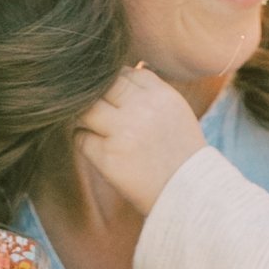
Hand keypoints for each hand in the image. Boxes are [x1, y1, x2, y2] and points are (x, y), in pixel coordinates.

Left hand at [76, 64, 207, 211]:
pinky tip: (100, 151)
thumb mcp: (176, 114)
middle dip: (99, 97)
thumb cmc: (181, 155)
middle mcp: (142, 109)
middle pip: (103, 86)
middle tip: (101, 114)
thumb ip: (151, 92)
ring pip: (85, 109)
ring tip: (96, 129)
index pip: (127, 73)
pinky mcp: (107, 156)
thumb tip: (122, 72)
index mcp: (161, 96)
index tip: (118, 101)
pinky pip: (81, 138)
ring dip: (85, 118)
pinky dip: (85, 141)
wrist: (188, 196)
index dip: (118, 85)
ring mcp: (123, 132)